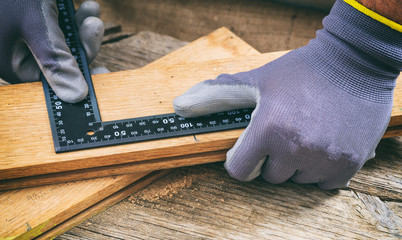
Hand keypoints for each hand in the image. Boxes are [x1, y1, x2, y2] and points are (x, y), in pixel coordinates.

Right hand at [0, 0, 103, 102]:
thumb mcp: (36, 26)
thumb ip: (55, 60)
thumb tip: (76, 96)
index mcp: (12, 64)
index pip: (54, 80)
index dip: (80, 76)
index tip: (104, 73)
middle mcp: (18, 52)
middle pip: (63, 59)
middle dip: (82, 42)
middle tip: (95, 27)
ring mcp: (27, 35)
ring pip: (64, 40)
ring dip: (81, 25)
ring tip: (91, 9)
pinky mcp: (35, 19)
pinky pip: (60, 24)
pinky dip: (74, 16)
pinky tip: (86, 5)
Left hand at [173, 0, 400, 189]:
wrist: (353, 63)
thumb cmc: (301, 71)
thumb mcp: (257, 80)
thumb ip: (217, 95)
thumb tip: (180, 106)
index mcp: (268, 129)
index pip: (239, 171)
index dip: (242, 159)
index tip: (251, 148)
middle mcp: (295, 148)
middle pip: (270, 177)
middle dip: (272, 159)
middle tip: (284, 132)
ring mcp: (324, 158)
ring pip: (297, 180)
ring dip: (298, 164)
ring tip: (306, 133)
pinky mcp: (348, 164)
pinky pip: (323, 184)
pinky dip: (321, 169)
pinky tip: (323, 143)